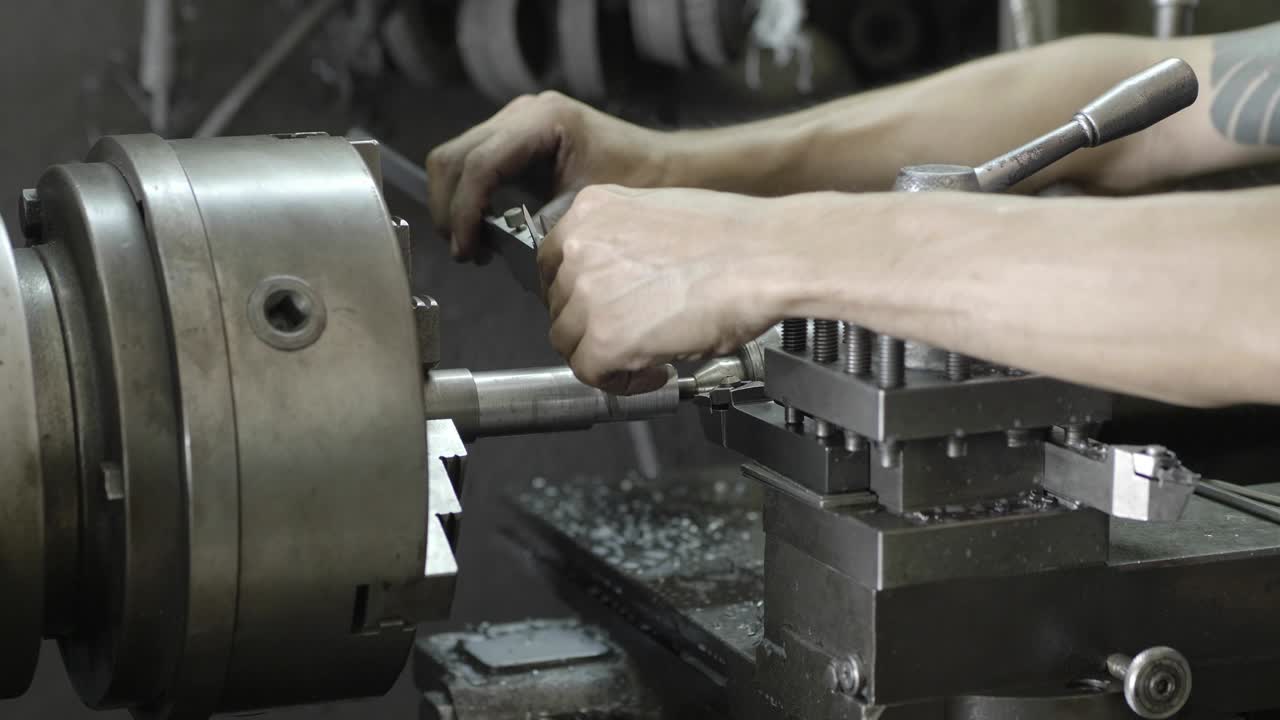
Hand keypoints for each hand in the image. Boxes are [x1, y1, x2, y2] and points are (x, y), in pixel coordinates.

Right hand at [426, 92, 674, 259]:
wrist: (665, 167)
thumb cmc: (639, 184)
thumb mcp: (588, 208)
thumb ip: (540, 225)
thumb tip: (497, 248)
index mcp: (543, 120)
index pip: (480, 165)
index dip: (464, 211)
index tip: (467, 250)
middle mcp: (522, 111)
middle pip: (453, 157)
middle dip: (449, 208)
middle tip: (465, 251)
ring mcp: (515, 120)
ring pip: (454, 159)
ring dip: (453, 204)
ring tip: (472, 245)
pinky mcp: (512, 136)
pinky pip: (471, 163)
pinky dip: (467, 197)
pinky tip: (481, 229)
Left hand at [539, 185, 796, 393]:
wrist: (768, 258)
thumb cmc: (735, 238)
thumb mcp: (659, 216)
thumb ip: (621, 241)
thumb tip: (617, 275)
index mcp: (590, 209)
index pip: (554, 263)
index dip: (579, 292)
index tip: (601, 306)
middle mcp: (579, 246)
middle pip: (559, 304)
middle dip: (592, 324)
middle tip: (631, 334)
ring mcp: (587, 292)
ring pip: (570, 342)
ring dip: (603, 354)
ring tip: (648, 353)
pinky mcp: (605, 338)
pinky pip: (590, 373)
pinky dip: (620, 382)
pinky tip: (654, 371)